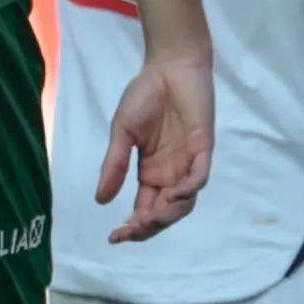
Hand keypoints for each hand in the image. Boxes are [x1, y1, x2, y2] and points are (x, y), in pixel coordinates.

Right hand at [98, 46, 212, 241]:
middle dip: (148, 227)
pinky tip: (173, 195)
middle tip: (131, 231)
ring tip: (149, 220)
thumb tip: (100, 200)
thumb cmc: (145, 95)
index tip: (114, 237)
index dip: (132, 227)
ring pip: (183, 202)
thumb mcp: (122, 132)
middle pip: (164, 212)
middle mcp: (171, 174)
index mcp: (151, 173)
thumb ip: (114, 164)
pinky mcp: (202, 148)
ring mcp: (188, 162)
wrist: (168, 66)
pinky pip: (198, 176)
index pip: (144, 209)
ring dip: (168, 214)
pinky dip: (188, 189)